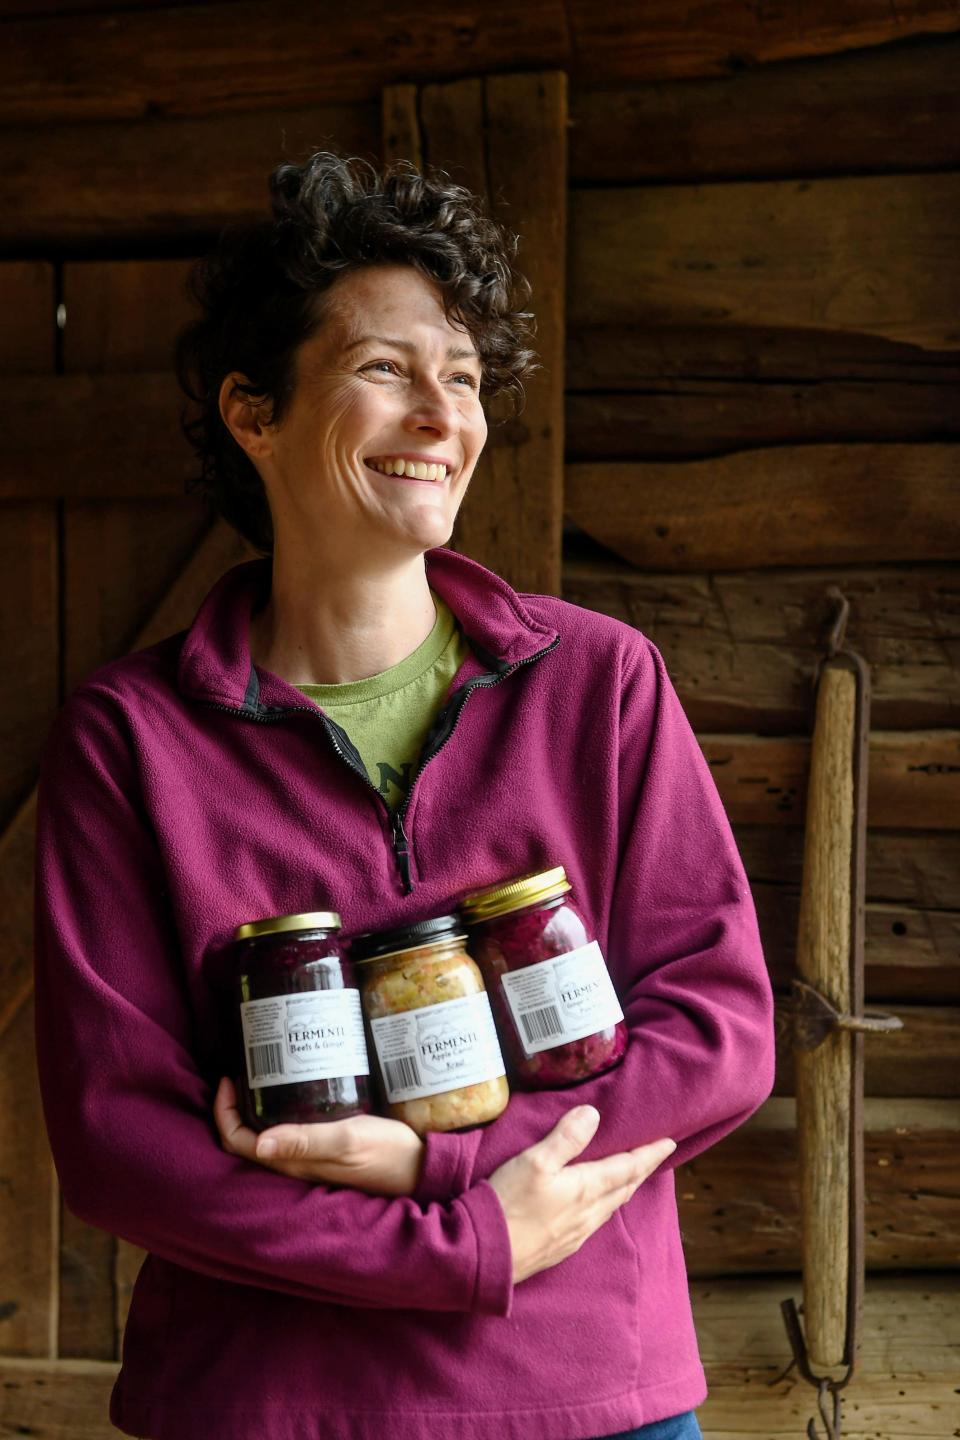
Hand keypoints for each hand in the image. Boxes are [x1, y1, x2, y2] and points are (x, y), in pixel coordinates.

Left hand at [213, 1077, 425, 1194]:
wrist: (420, 1167)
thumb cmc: (387, 1152)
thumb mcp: (347, 1139)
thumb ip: (306, 1140)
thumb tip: (259, 1142)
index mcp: (294, 1163)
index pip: (239, 1143)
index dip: (225, 1114)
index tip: (231, 1079)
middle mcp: (295, 1163)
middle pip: (245, 1140)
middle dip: (234, 1108)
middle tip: (242, 1071)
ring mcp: (310, 1157)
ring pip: (265, 1135)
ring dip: (254, 1108)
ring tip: (262, 1073)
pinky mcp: (324, 1148)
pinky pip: (288, 1132)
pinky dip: (278, 1110)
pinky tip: (292, 1088)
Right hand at [488, 1106, 675, 1282]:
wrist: (487, 1253)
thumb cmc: (509, 1202)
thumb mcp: (535, 1161)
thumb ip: (566, 1138)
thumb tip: (593, 1114)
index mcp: (586, 1188)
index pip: (628, 1167)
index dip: (649, 1154)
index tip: (669, 1143)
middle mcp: (589, 1214)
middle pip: (624, 1188)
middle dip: (641, 1171)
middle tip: (655, 1157)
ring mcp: (576, 1234)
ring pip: (610, 1207)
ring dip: (624, 1189)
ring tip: (630, 1177)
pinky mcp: (562, 1247)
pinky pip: (595, 1222)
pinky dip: (605, 1206)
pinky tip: (597, 1207)